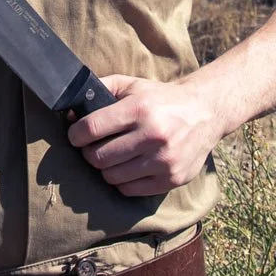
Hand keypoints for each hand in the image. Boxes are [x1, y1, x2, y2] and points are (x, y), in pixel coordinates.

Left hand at [65, 72, 224, 196]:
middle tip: (93, 148)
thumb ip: (101, 89)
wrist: (205, 112)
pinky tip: (127, 168)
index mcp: (140, 109)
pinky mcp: (172, 178)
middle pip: (98, 157)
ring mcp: (164, 160)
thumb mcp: (132, 85)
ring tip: (111, 158)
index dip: (75, 135)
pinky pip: (130, 190)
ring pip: (112, 177)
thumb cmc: (161, 99)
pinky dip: (122, 182)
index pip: (91, 129)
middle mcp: (152, 135)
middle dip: (89, 153)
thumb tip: (70, 110)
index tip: (75, 136)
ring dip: (105, 169)